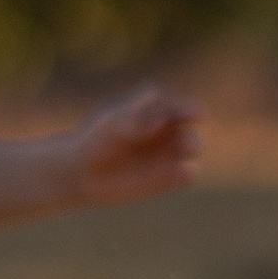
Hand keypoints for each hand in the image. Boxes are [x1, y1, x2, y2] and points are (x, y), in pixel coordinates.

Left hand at [68, 86, 202, 207]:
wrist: (84, 172)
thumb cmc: (95, 141)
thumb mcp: (111, 126)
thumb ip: (135, 121)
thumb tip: (161, 122)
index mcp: (154, 107)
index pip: (171, 101)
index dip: (176, 106)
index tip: (169, 115)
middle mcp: (166, 126)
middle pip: (189, 120)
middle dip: (189, 120)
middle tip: (183, 135)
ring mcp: (170, 150)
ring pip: (191, 145)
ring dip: (193, 145)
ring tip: (186, 149)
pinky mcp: (169, 176)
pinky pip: (186, 174)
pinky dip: (187, 174)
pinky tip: (184, 173)